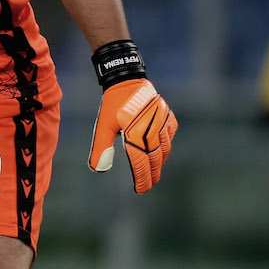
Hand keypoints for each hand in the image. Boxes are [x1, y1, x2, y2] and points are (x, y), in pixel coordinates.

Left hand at [88, 78, 177, 193]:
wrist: (126, 79)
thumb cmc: (113, 103)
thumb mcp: (103, 125)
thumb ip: (101, 147)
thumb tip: (98, 169)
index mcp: (135, 133)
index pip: (140, 162)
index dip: (142, 178)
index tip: (141, 189)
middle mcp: (151, 129)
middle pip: (155, 158)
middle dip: (152, 174)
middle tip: (149, 184)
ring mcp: (162, 122)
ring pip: (165, 148)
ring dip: (160, 161)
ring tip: (155, 171)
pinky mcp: (167, 115)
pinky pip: (170, 134)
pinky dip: (166, 144)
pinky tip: (162, 150)